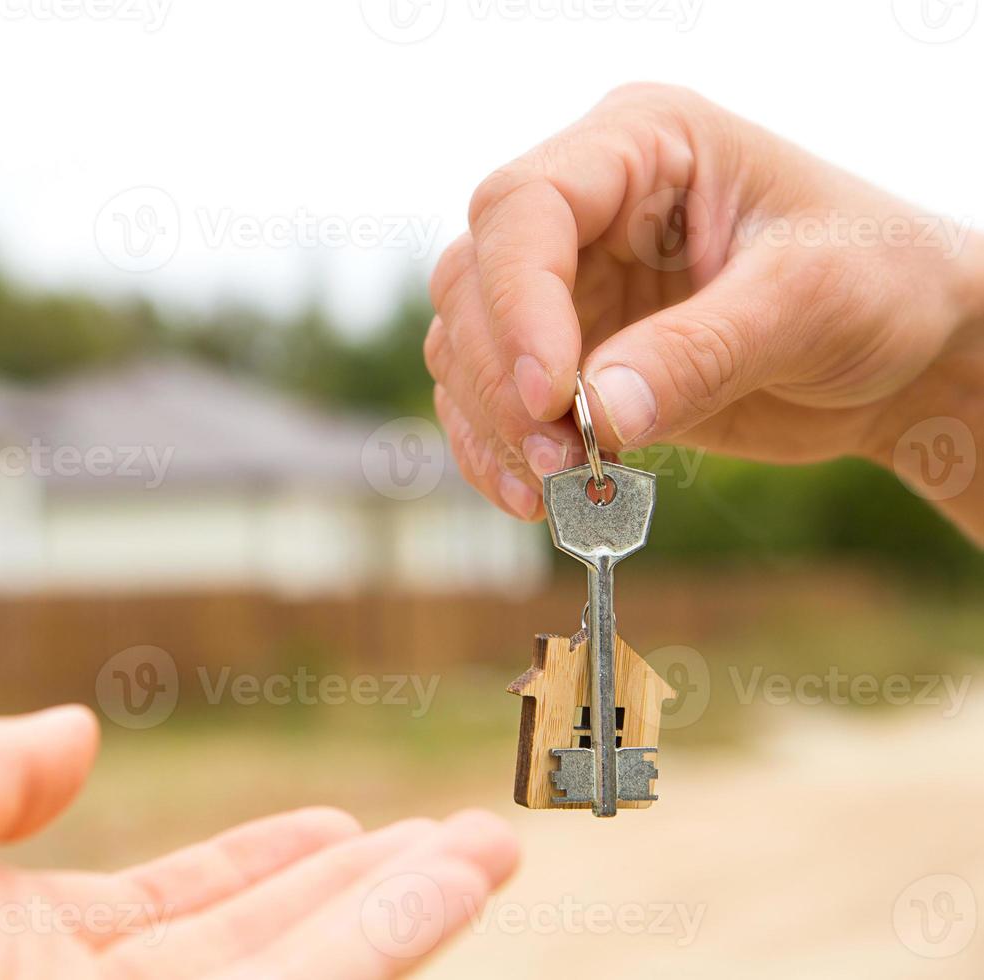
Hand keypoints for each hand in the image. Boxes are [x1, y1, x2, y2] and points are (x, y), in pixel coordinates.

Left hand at [0, 705, 518, 978]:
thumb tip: (75, 735)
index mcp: (6, 947)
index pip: (163, 908)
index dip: (252, 863)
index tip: (327, 820)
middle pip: (255, 949)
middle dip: (355, 890)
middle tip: (450, 839)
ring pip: (300, 978)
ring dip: (404, 914)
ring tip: (490, 850)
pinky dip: (387, 941)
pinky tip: (455, 882)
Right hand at [426, 83, 983, 539]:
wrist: (906, 349)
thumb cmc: (881, 284)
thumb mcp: (807, 305)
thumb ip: (700, 353)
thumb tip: (594, 414)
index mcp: (643, 143)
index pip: (526, 208)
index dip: (517, 302)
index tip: (551, 396)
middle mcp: (587, 205)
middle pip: (474, 279)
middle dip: (501, 379)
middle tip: (555, 460)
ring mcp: (569, 279)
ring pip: (465, 343)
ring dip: (492, 424)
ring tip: (557, 487)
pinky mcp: (568, 351)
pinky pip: (490, 398)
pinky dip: (496, 451)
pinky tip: (536, 497)